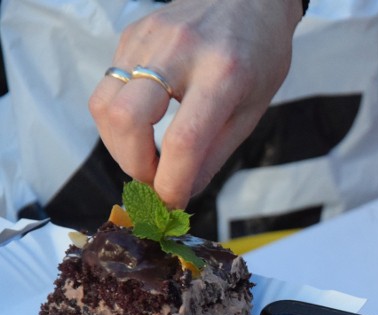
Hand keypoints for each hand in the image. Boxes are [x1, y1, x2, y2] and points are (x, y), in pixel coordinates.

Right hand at [89, 0, 301, 208]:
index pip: (184, 141)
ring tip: (148, 156)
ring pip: (104, 103)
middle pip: (125, 118)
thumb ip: (215, 153)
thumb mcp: (252, 109)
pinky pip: (109, 85)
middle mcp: (182, 51)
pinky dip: (122, 117)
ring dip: (119, 145)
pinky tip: (147, 121)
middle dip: (132, 163)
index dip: (171, 182)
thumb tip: (182, 192)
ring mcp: (151, 38)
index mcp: (224, 74)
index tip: (171, 203)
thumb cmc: (260, 54)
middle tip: (154, 179)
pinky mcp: (132, 33)